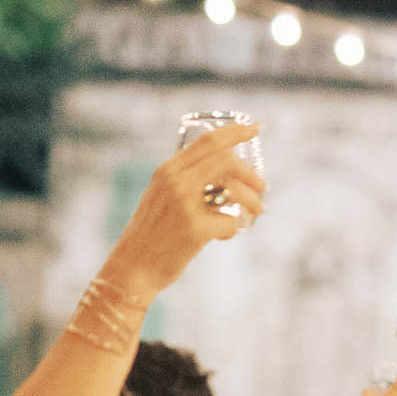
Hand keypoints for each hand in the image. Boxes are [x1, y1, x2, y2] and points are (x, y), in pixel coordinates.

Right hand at [103, 124, 265, 301]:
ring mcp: (184, 204)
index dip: (235, 132)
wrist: (134, 266)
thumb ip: (186, 180)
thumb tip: (228, 174)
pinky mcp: (194, 229)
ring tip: (258, 211)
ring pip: (233, 189)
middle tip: (262, 186)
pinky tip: (224, 236)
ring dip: (252, 201)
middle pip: (226, 161)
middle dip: (250, 172)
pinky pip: (230, 222)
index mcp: (168, 170)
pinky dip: (232, 229)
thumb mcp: (162, 196)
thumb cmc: (154, 234)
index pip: (208, 141)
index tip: (254, 128)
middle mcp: (175, 181)